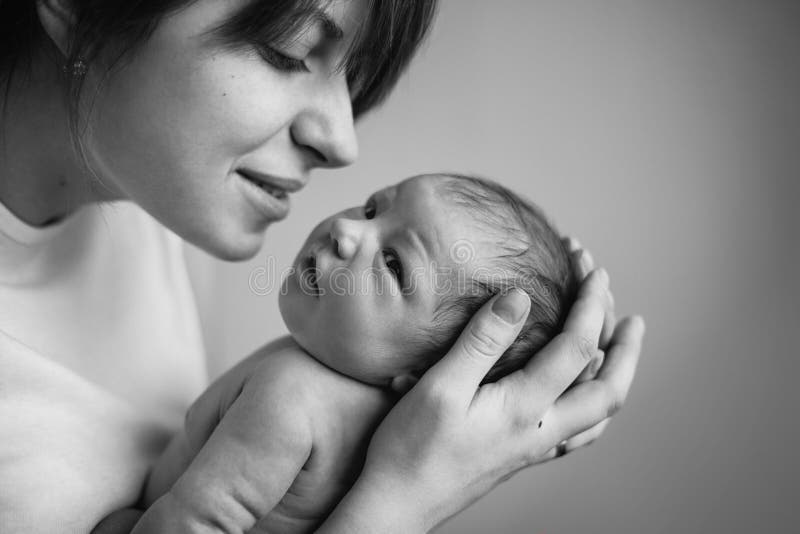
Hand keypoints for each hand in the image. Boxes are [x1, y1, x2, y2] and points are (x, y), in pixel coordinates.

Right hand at [324, 258, 643, 532]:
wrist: (399, 504)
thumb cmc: (411, 448)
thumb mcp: (441, 387)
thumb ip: (482, 340)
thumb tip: (520, 297)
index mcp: (525, 408)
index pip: (578, 348)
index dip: (591, 304)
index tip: (592, 270)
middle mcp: (541, 430)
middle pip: (609, 389)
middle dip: (626, 348)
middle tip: (633, 317)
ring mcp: (535, 447)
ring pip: (598, 413)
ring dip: (616, 376)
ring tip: (620, 350)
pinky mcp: (522, 455)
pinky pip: (578, 431)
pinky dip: (592, 405)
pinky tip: (581, 396)